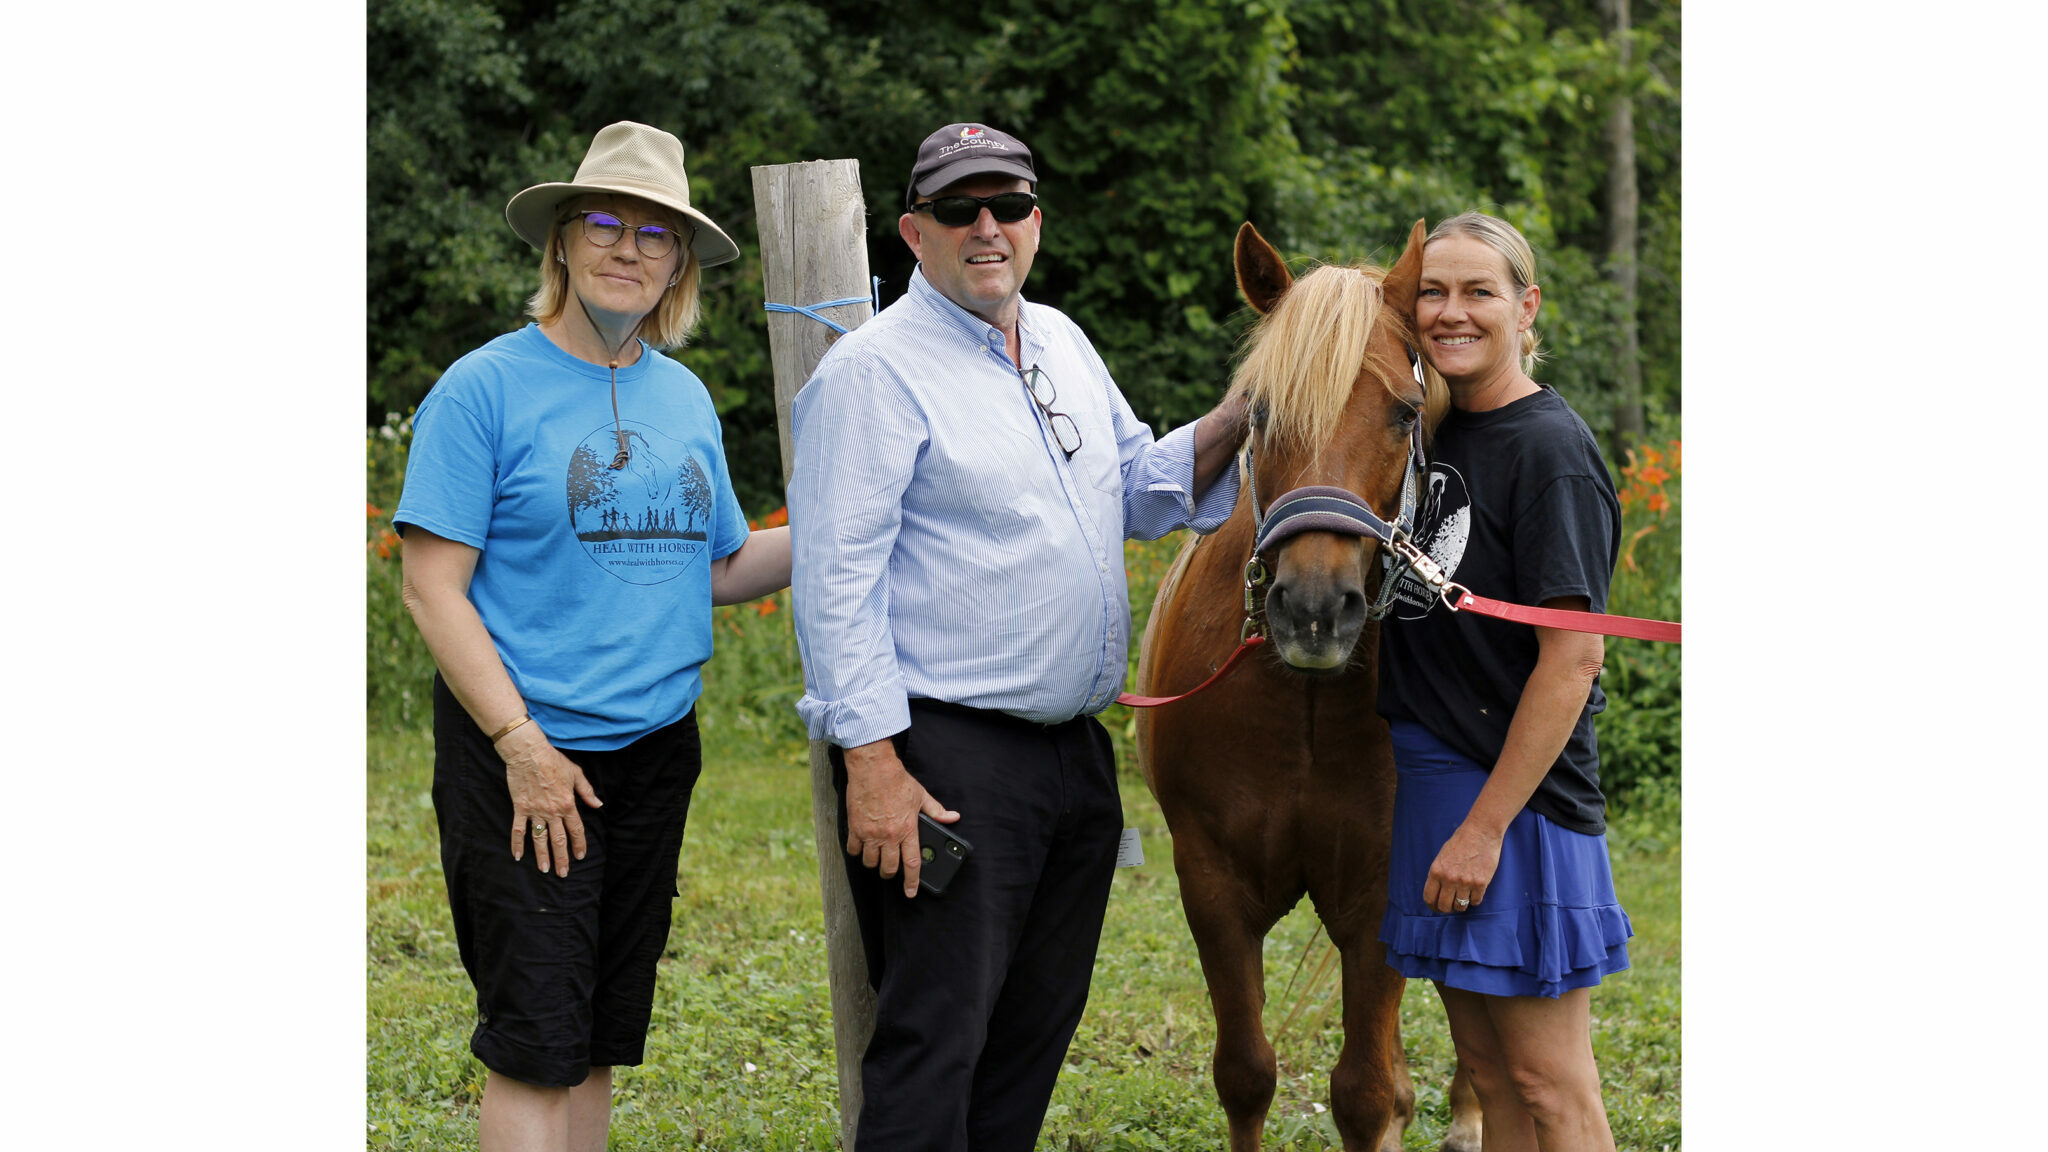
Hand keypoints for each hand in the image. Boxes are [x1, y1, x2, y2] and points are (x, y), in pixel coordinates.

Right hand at [497, 723, 602, 876]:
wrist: (529, 753)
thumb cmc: (553, 761)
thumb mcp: (576, 773)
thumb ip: (587, 792)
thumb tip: (598, 805)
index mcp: (568, 803)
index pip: (576, 829)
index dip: (579, 844)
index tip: (580, 857)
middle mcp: (552, 810)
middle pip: (559, 839)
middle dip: (562, 858)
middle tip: (563, 873)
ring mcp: (535, 811)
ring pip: (540, 838)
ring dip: (542, 856)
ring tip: (545, 870)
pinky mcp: (520, 808)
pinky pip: (518, 829)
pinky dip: (517, 843)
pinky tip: (518, 856)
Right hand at [842, 740, 959, 897]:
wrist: (873, 768)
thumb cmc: (897, 781)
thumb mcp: (921, 795)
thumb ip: (936, 810)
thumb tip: (953, 818)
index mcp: (907, 829)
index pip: (911, 863)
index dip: (911, 882)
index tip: (910, 892)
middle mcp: (888, 835)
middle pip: (888, 868)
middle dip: (890, 874)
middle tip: (891, 870)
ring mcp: (870, 833)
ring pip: (870, 862)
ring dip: (874, 863)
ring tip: (877, 856)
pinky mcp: (855, 828)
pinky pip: (853, 850)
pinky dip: (857, 851)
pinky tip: (862, 846)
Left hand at [1422, 819, 1501, 913]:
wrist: (1481, 832)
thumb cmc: (1461, 842)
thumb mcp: (1442, 856)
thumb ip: (1439, 874)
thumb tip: (1438, 892)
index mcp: (1436, 871)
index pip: (1429, 898)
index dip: (1432, 906)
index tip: (1436, 907)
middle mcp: (1449, 879)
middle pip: (1444, 906)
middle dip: (1446, 909)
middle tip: (1450, 906)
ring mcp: (1465, 882)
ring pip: (1460, 906)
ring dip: (1461, 905)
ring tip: (1463, 898)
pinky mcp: (1480, 883)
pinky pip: (1476, 901)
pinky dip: (1474, 899)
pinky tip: (1474, 892)